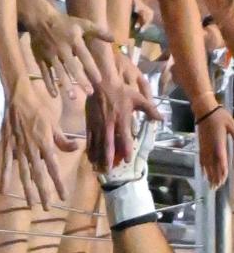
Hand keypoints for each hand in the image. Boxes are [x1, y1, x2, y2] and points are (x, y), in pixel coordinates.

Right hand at [2, 73, 79, 207]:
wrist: (17, 96)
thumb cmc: (38, 107)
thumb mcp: (54, 122)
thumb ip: (63, 139)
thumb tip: (76, 148)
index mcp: (45, 143)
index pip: (53, 167)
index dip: (58, 183)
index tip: (63, 196)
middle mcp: (31, 149)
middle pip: (38, 175)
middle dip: (43, 192)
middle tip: (46, 207)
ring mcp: (18, 148)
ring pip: (23, 173)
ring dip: (27, 189)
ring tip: (30, 203)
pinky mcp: (7, 145)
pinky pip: (5, 164)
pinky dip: (4, 177)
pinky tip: (2, 190)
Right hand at [23, 8, 105, 96]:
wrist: (39, 18)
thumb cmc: (64, 22)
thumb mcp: (82, 23)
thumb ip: (98, 31)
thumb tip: (114, 39)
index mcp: (73, 41)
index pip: (84, 57)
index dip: (91, 68)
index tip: (99, 80)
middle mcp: (62, 49)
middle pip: (72, 67)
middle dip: (81, 80)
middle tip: (89, 92)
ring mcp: (50, 55)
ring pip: (59, 72)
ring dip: (65, 85)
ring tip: (73, 97)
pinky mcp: (40, 58)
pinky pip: (45, 73)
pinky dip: (49, 84)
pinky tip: (55, 95)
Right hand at [85, 50, 155, 170]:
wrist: (100, 81)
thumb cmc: (120, 90)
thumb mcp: (138, 98)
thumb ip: (150, 109)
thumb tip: (162, 119)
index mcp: (122, 119)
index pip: (125, 138)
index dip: (126, 150)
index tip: (128, 160)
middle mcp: (109, 124)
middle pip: (108, 145)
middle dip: (108, 159)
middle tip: (109, 171)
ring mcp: (98, 124)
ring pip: (97, 144)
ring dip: (98, 157)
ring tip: (99, 168)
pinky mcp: (89, 122)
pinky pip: (89, 138)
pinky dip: (90, 149)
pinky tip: (90, 157)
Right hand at [197, 104, 233, 189]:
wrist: (204, 110)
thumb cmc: (220, 116)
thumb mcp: (232, 125)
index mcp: (218, 143)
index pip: (221, 160)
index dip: (222, 171)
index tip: (223, 181)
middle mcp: (210, 147)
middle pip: (212, 165)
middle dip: (215, 177)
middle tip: (217, 188)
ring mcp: (204, 146)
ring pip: (206, 164)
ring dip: (209, 175)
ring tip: (211, 185)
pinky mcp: (201, 145)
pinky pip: (201, 159)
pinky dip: (203, 167)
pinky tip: (204, 173)